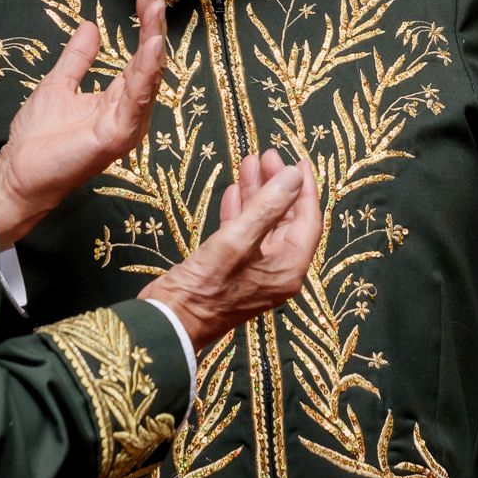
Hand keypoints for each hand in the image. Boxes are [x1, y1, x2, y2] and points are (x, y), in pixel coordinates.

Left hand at [0, 0, 165, 248]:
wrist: (17, 174)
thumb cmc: (38, 139)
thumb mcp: (59, 84)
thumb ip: (77, 58)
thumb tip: (90, 26)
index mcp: (116, 101)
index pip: (138, 59)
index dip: (144, 27)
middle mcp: (128, 114)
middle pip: (149, 66)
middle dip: (153, 29)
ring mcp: (125, 126)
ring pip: (147, 80)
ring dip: (153, 44)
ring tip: (155, 12)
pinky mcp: (116, 137)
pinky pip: (136, 102)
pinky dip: (145, 74)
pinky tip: (150, 47)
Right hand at [139, 150, 319, 350]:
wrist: (169, 322)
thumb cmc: (205, 287)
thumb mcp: (237, 241)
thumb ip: (268, 206)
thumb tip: (294, 176)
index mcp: (288, 267)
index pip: (308, 220)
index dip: (304, 189)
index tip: (299, 161)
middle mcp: (277, 270)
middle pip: (286, 218)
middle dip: (277, 185)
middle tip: (267, 155)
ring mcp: (255, 270)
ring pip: (263, 222)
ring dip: (257, 193)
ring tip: (249, 162)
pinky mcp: (232, 269)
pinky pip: (244, 234)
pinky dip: (241, 211)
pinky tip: (234, 190)